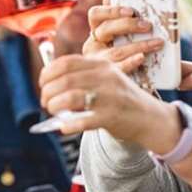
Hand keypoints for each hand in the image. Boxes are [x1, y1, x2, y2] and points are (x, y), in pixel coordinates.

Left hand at [38, 55, 181, 150]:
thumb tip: (49, 82)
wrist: (149, 117)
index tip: (42, 83)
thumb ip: (83, 76)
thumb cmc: (120, 99)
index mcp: (102, 65)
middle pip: (65, 80)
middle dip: (48, 92)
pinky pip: (84, 120)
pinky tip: (63, 128)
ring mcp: (110, 96)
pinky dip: (69, 125)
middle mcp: (106, 77)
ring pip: (71, 97)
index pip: (66, 63)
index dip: (48, 73)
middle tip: (45, 102)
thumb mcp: (106, 79)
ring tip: (52, 111)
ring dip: (55, 105)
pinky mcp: (112, 116)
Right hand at [82, 0, 163, 73]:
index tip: (131, 11)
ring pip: (115, 51)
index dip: (111, 10)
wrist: (127, 85)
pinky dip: (130, 62)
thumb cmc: (128, 51)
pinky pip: (118, 69)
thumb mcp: (125, 34)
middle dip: (128, 25)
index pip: (95, 14)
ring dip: (139, 45)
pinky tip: (142, 57)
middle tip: (148, 25)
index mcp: (96, 30)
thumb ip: (125, 18)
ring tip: (157, 43)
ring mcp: (98, 62)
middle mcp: (93, 45)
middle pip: (105, 30)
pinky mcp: (106, 78)